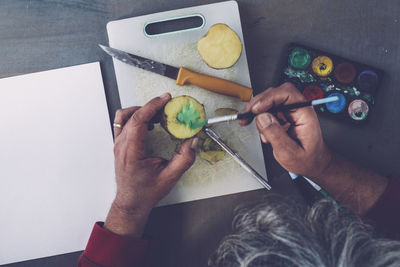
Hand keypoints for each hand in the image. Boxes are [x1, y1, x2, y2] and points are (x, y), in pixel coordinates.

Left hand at [105, 93, 196, 236]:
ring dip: (141, 111)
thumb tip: (192, 141)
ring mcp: (118, 144)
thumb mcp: (170, 177)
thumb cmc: (146, 192)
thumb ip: (184, 159)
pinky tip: (148, 122)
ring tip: (157, 113)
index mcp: (131, 152)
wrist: (132, 202)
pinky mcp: (119, 145)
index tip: (164, 99)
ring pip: (124, 116)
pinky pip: (123, 123)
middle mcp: (122, 146)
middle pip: (132, 115)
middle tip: (167, 106)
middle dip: (151, 106)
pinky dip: (135, 117)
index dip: (152, 106)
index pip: (138, 120)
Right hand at [239, 82, 330, 177]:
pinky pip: (268, 111)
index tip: (256, 109)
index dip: (269, 98)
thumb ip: (276, 135)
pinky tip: (262, 132)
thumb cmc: (307, 159)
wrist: (312, 163)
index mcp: (305, 114)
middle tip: (246, 115)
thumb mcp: (290, 152)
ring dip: (256, 110)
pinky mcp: (283, 117)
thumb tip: (262, 118)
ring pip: (270, 101)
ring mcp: (290, 112)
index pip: (287, 94)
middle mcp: (298, 110)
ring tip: (248, 122)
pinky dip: (260, 118)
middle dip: (258, 102)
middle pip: (276, 94)